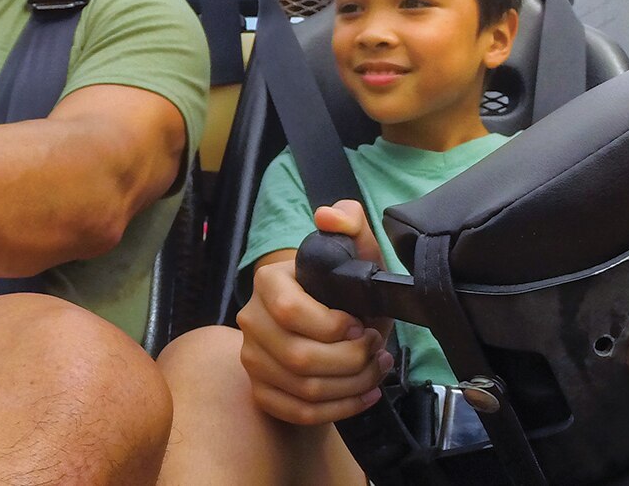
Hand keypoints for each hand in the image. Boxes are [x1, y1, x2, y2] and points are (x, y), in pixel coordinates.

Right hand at [236, 200, 394, 424]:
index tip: (362, 324)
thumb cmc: (343, 289)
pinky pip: (299, 412)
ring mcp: (253, 359)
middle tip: (376, 348)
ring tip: (375, 369)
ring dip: (351, 385)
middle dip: (351, 360)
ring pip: (304, 388)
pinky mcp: (262, 391)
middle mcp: (252, 321)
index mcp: (268, 283)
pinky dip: (340, 409)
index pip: (290, 312)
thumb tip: (330, 216)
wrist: (328, 323)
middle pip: (299, 357)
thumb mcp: (355, 251)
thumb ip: (350, 223)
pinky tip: (364, 393)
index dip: (333, 326)